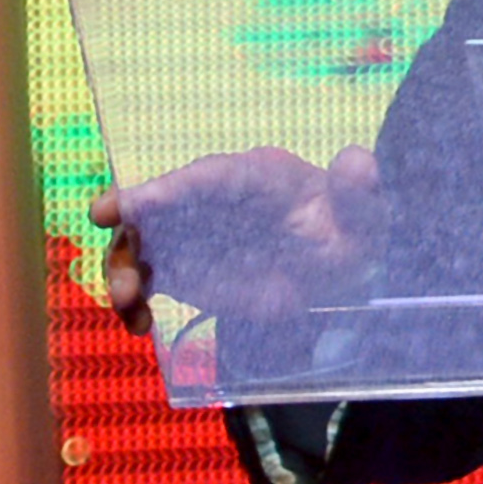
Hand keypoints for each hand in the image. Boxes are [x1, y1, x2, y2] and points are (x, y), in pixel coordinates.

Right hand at [88, 144, 385, 336]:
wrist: (337, 274)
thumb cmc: (350, 235)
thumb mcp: (366, 217)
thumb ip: (360, 192)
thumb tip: (357, 159)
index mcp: (255, 175)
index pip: (206, 177)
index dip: (165, 189)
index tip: (129, 205)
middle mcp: (213, 198)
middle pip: (160, 206)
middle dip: (131, 228)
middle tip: (117, 256)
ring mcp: (192, 231)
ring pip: (141, 242)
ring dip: (124, 270)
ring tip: (128, 305)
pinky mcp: (182, 267)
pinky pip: (145, 277)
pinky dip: (134, 298)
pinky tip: (139, 324)